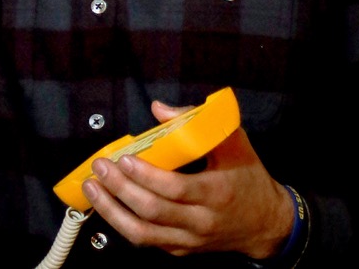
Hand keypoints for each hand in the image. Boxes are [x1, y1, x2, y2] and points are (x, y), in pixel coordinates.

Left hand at [80, 101, 294, 258]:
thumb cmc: (248, 176)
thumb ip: (196, 122)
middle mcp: (201, 221)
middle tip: (99, 168)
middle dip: (120, 189)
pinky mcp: (180, 250)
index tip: (124, 158)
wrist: (266, 224)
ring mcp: (189, 240)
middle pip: (152, 211)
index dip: (146, 175)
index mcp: (216, 192)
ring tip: (92, 189)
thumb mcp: (232, 141)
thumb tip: (158, 108)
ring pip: (143, 234)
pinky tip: (107, 205)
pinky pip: (147, 240)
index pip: (175, 189)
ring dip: (112, 212)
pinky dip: (123, 224)